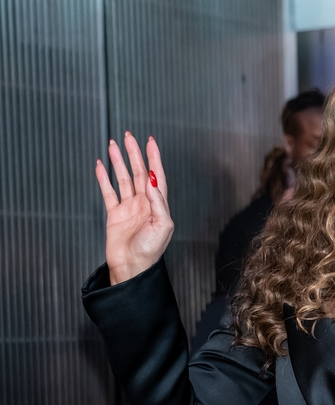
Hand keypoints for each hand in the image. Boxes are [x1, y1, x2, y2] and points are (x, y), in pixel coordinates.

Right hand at [95, 132, 172, 284]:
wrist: (131, 268)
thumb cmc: (150, 251)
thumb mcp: (162, 226)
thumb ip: (158, 203)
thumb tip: (153, 182)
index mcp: (157, 205)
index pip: (156, 175)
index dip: (154, 158)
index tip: (150, 142)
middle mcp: (144, 203)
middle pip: (139, 172)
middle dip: (135, 154)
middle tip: (129, 137)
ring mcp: (129, 207)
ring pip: (124, 178)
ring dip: (119, 162)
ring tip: (113, 145)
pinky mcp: (114, 214)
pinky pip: (109, 191)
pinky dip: (104, 178)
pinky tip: (101, 166)